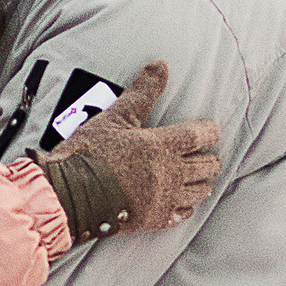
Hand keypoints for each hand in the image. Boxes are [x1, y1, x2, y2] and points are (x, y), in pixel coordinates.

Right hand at [38, 60, 222, 240]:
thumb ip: (142, 92)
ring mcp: (163, 198)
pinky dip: (187, 208)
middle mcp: (169, 173)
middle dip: (211, 160)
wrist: (72, 194)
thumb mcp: (115, 116)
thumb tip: (160, 66)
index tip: (213, 131)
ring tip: (205, 181)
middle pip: (205, 166)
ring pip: (197, 191)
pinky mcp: (153, 219)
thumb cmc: (90, 153)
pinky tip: (186, 206)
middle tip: (213, 158)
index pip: (198, 136)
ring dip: (203, 184)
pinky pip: (181, 215)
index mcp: (161, 145)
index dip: (209, 132)